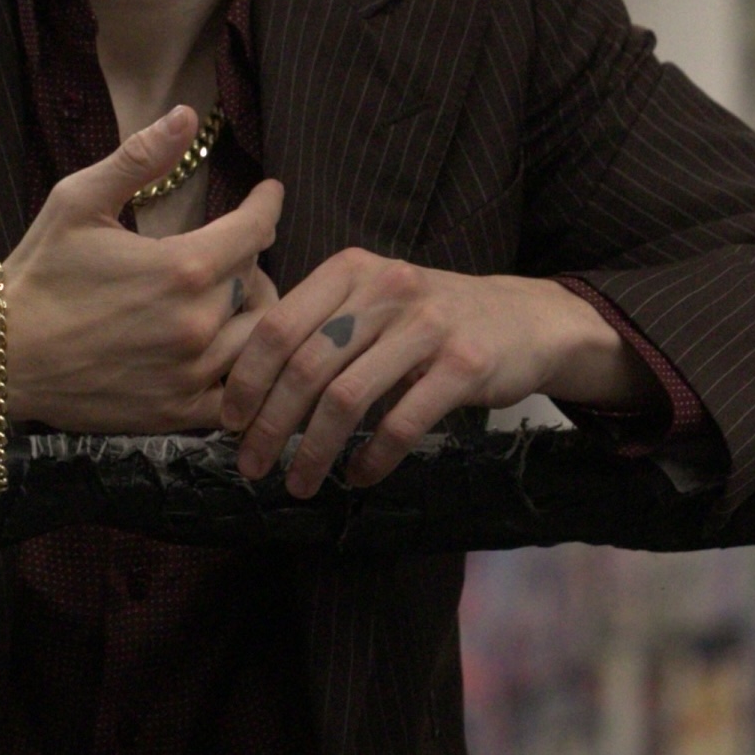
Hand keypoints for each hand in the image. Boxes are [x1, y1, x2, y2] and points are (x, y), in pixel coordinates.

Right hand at [1, 107, 281, 432]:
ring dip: (251, 313)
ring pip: (259, 337)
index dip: (266, 206)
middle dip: (251, 260)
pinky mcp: (178, 412)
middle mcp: (197, 323)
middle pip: (260, 281)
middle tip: (235, 251)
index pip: (257, 229)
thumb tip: (186, 115)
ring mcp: (191, 374)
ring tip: (232, 300)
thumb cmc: (38, 273)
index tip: (269, 195)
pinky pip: (240, 394)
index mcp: (183, 267)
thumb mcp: (78, 200)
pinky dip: (242, 371)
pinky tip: (224, 353)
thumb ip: (138, 158)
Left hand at [219, 255, 621, 495]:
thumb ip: (319, 326)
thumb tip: (248, 389)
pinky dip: (373, 458)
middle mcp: (386, 288)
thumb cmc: (430, 320)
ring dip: (314, 451)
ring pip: (347, 398)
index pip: (278, 325)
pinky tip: (359, 477)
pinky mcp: (464, 364)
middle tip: (253, 466)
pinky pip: (402, 421)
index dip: (247, 379)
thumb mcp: (373, 301)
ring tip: (299, 483)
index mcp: (350, 270)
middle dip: (271, 425)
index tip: (230, 423)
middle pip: (306, 366)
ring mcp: (427, 325)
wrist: (524, 320)